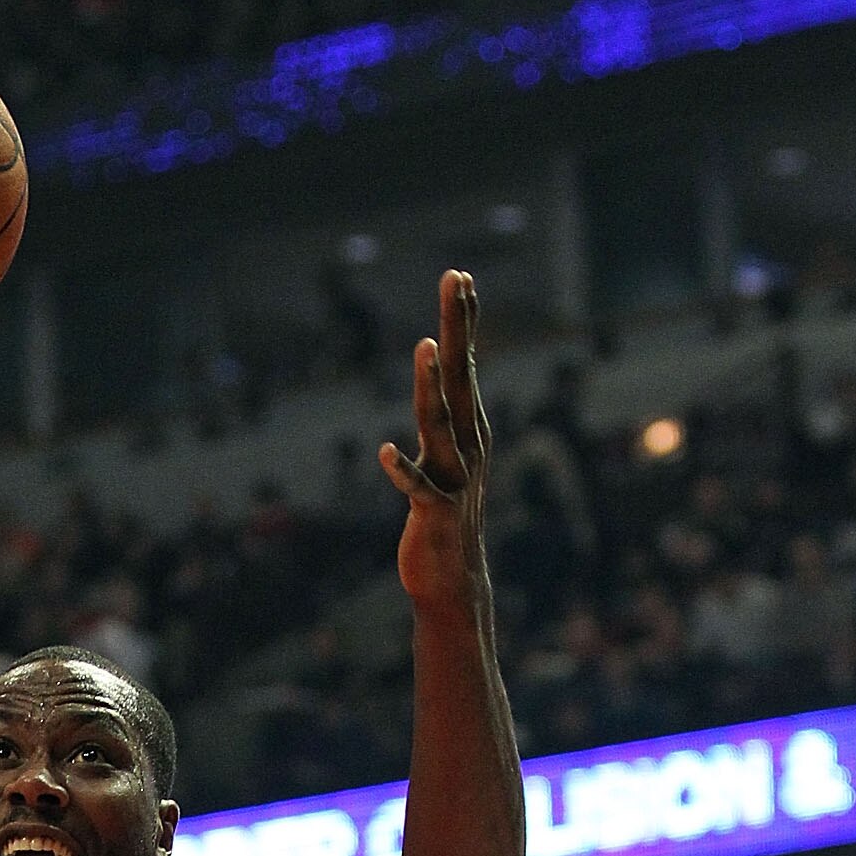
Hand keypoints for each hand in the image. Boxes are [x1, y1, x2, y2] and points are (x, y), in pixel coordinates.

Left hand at [380, 270, 489, 617]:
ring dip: (432, 387)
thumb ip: (443, 416)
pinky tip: (385, 452)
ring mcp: (453, 479)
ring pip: (440, 424)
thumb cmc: (445, 516)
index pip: (467, 365)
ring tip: (424, 347)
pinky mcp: (434, 514)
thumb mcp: (446, 457)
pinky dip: (402, 471)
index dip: (464, 321)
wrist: (454, 580)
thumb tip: (439, 371)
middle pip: (462, 377)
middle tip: (456, 279)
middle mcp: (467, 447)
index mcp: (470, 431)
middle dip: (458, 327)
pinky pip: (416, 488)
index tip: (461, 275)